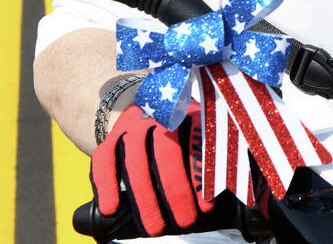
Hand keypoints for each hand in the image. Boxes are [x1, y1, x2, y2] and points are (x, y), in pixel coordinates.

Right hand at [90, 101, 213, 235]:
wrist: (147, 103)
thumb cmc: (183, 129)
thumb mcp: (201, 130)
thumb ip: (212, 154)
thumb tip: (229, 188)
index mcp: (187, 113)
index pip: (196, 143)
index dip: (200, 175)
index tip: (206, 207)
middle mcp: (159, 116)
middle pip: (165, 152)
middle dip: (175, 191)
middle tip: (184, 222)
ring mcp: (132, 126)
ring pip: (134, 160)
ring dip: (144, 198)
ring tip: (154, 228)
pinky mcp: (111, 137)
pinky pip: (103, 159)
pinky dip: (106, 184)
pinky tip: (111, 209)